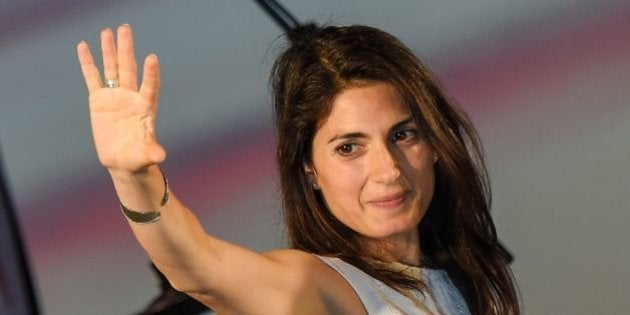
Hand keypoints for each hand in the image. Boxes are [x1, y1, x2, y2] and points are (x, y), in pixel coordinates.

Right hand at [78, 25, 165, 174]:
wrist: (122, 160)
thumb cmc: (137, 158)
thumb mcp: (145, 156)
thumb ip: (152, 153)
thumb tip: (160, 156)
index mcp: (145, 107)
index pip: (150, 86)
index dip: (151, 73)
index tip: (152, 58)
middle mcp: (131, 97)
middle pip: (130, 69)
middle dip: (127, 49)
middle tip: (125, 29)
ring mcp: (115, 97)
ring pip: (112, 69)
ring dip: (110, 51)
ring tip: (108, 31)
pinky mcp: (99, 100)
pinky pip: (92, 78)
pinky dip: (88, 63)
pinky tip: (84, 46)